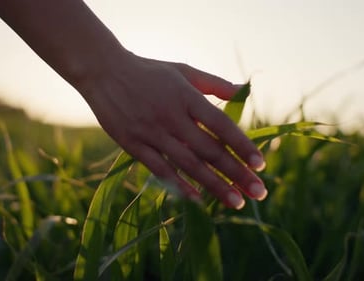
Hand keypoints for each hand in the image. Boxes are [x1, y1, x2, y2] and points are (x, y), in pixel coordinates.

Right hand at [81, 53, 266, 208]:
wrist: (103, 71)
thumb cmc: (149, 72)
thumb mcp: (183, 71)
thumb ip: (213, 83)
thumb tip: (243, 91)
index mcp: (186, 97)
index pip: (221, 125)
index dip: (242, 145)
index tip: (261, 164)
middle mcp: (172, 117)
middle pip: (210, 150)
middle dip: (236, 173)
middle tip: (259, 192)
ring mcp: (152, 133)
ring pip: (189, 164)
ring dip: (214, 185)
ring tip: (237, 201)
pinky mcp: (133, 145)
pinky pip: (160, 169)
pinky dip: (179, 185)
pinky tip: (198, 200)